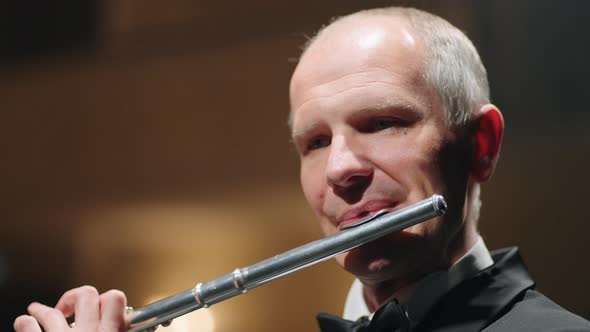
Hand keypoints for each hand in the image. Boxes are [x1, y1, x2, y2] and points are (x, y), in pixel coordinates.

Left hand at [13, 286, 128, 331]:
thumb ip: (124, 331)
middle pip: (86, 295)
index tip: (103, 305)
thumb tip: (130, 324)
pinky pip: (29, 328)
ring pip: (54, 313)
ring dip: (43, 310)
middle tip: (72, 305)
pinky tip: (23, 322)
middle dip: (78, 297)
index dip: (108, 300)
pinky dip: (25, 323)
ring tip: (37, 310)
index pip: (115, 299)